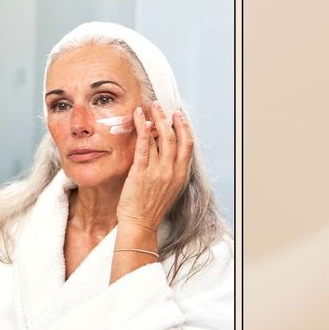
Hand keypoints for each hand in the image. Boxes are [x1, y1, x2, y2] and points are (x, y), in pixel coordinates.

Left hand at [117, 102, 192, 234]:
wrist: (140, 223)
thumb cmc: (151, 207)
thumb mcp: (169, 187)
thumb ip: (171, 170)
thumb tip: (166, 152)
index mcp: (181, 174)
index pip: (188, 145)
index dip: (184, 127)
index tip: (178, 116)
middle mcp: (172, 171)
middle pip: (175, 137)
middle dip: (168, 118)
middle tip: (161, 106)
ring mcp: (157, 172)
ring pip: (161, 139)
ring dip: (155, 120)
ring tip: (149, 108)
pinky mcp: (140, 173)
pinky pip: (144, 147)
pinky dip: (143, 132)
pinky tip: (140, 120)